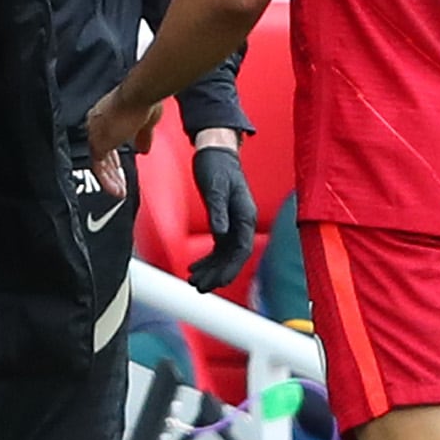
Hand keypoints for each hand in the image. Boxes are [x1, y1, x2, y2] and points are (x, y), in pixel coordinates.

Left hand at [84, 88, 162, 195]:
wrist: (141, 95)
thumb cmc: (144, 98)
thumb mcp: (146, 121)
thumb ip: (143, 136)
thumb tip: (143, 149)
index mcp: (105, 115)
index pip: (106, 140)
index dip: (114, 157)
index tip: (120, 168)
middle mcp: (97, 123)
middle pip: (100, 153)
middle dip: (112, 171)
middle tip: (120, 184)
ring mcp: (96, 133)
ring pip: (98, 162)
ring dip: (110, 179)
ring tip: (119, 191)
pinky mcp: (98, 143)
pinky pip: (98, 168)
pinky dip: (107, 180)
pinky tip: (117, 189)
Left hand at [189, 131, 257, 291]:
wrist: (216, 152)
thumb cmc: (216, 166)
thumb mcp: (215, 188)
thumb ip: (218, 211)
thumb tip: (220, 234)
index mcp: (246, 216)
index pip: (242, 249)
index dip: (230, 268)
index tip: (216, 281)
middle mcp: (243, 223)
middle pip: (233, 257)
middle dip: (218, 274)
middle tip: (199, 287)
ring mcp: (234, 224)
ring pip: (225, 255)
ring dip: (211, 270)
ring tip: (193, 281)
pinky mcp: (224, 222)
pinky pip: (218, 247)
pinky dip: (207, 259)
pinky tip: (194, 267)